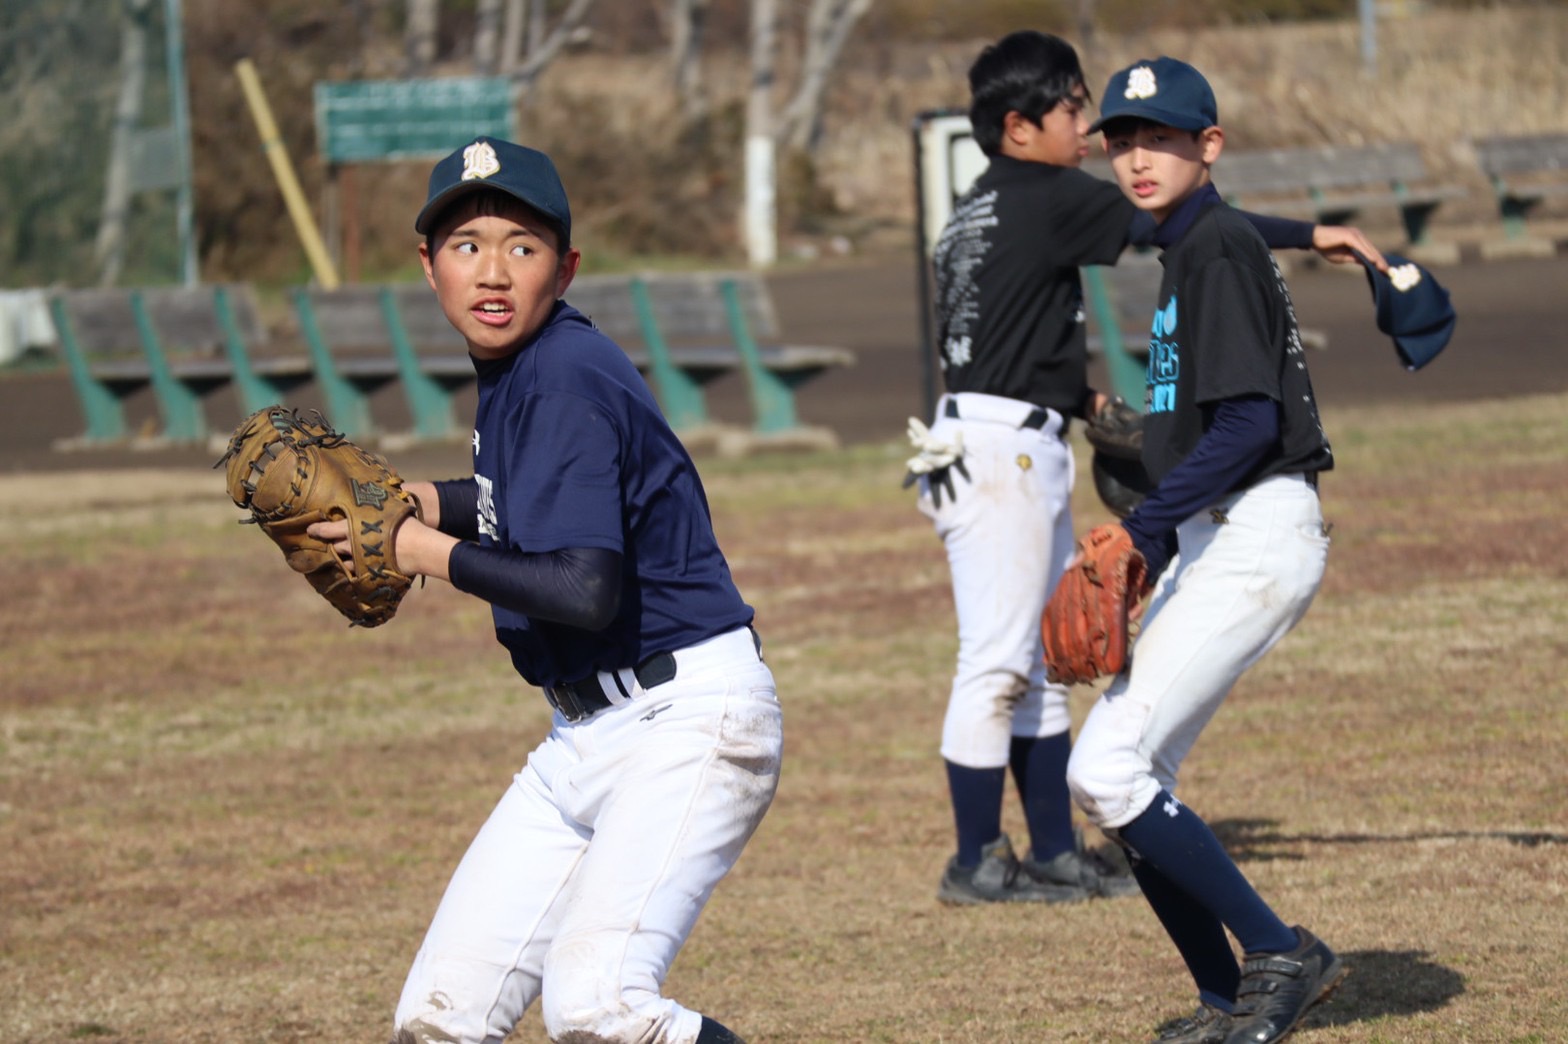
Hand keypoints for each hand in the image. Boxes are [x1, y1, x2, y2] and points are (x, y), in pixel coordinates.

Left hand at [308, 514, 456, 580]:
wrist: (419, 548)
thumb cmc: (407, 524)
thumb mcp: (392, 507)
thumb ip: (379, 501)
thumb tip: (381, 472)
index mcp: (355, 526)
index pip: (329, 528)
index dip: (318, 529)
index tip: (310, 529)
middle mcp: (353, 544)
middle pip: (335, 545)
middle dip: (329, 543)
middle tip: (324, 541)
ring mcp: (360, 560)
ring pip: (343, 559)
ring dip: (340, 556)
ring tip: (338, 554)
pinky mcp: (369, 571)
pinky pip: (355, 571)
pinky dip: (352, 569)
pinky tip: (352, 567)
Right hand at [1311, 225, 1387, 270]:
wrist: (1313, 238)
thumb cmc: (1326, 247)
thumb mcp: (1342, 257)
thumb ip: (1354, 258)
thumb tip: (1366, 263)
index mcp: (1357, 239)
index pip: (1370, 251)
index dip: (1378, 260)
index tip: (1384, 269)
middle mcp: (1358, 235)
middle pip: (1372, 249)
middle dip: (1380, 261)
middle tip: (1388, 271)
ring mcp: (1354, 234)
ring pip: (1369, 249)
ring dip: (1377, 259)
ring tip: (1383, 268)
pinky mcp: (1350, 236)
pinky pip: (1361, 247)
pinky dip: (1368, 255)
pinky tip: (1373, 262)